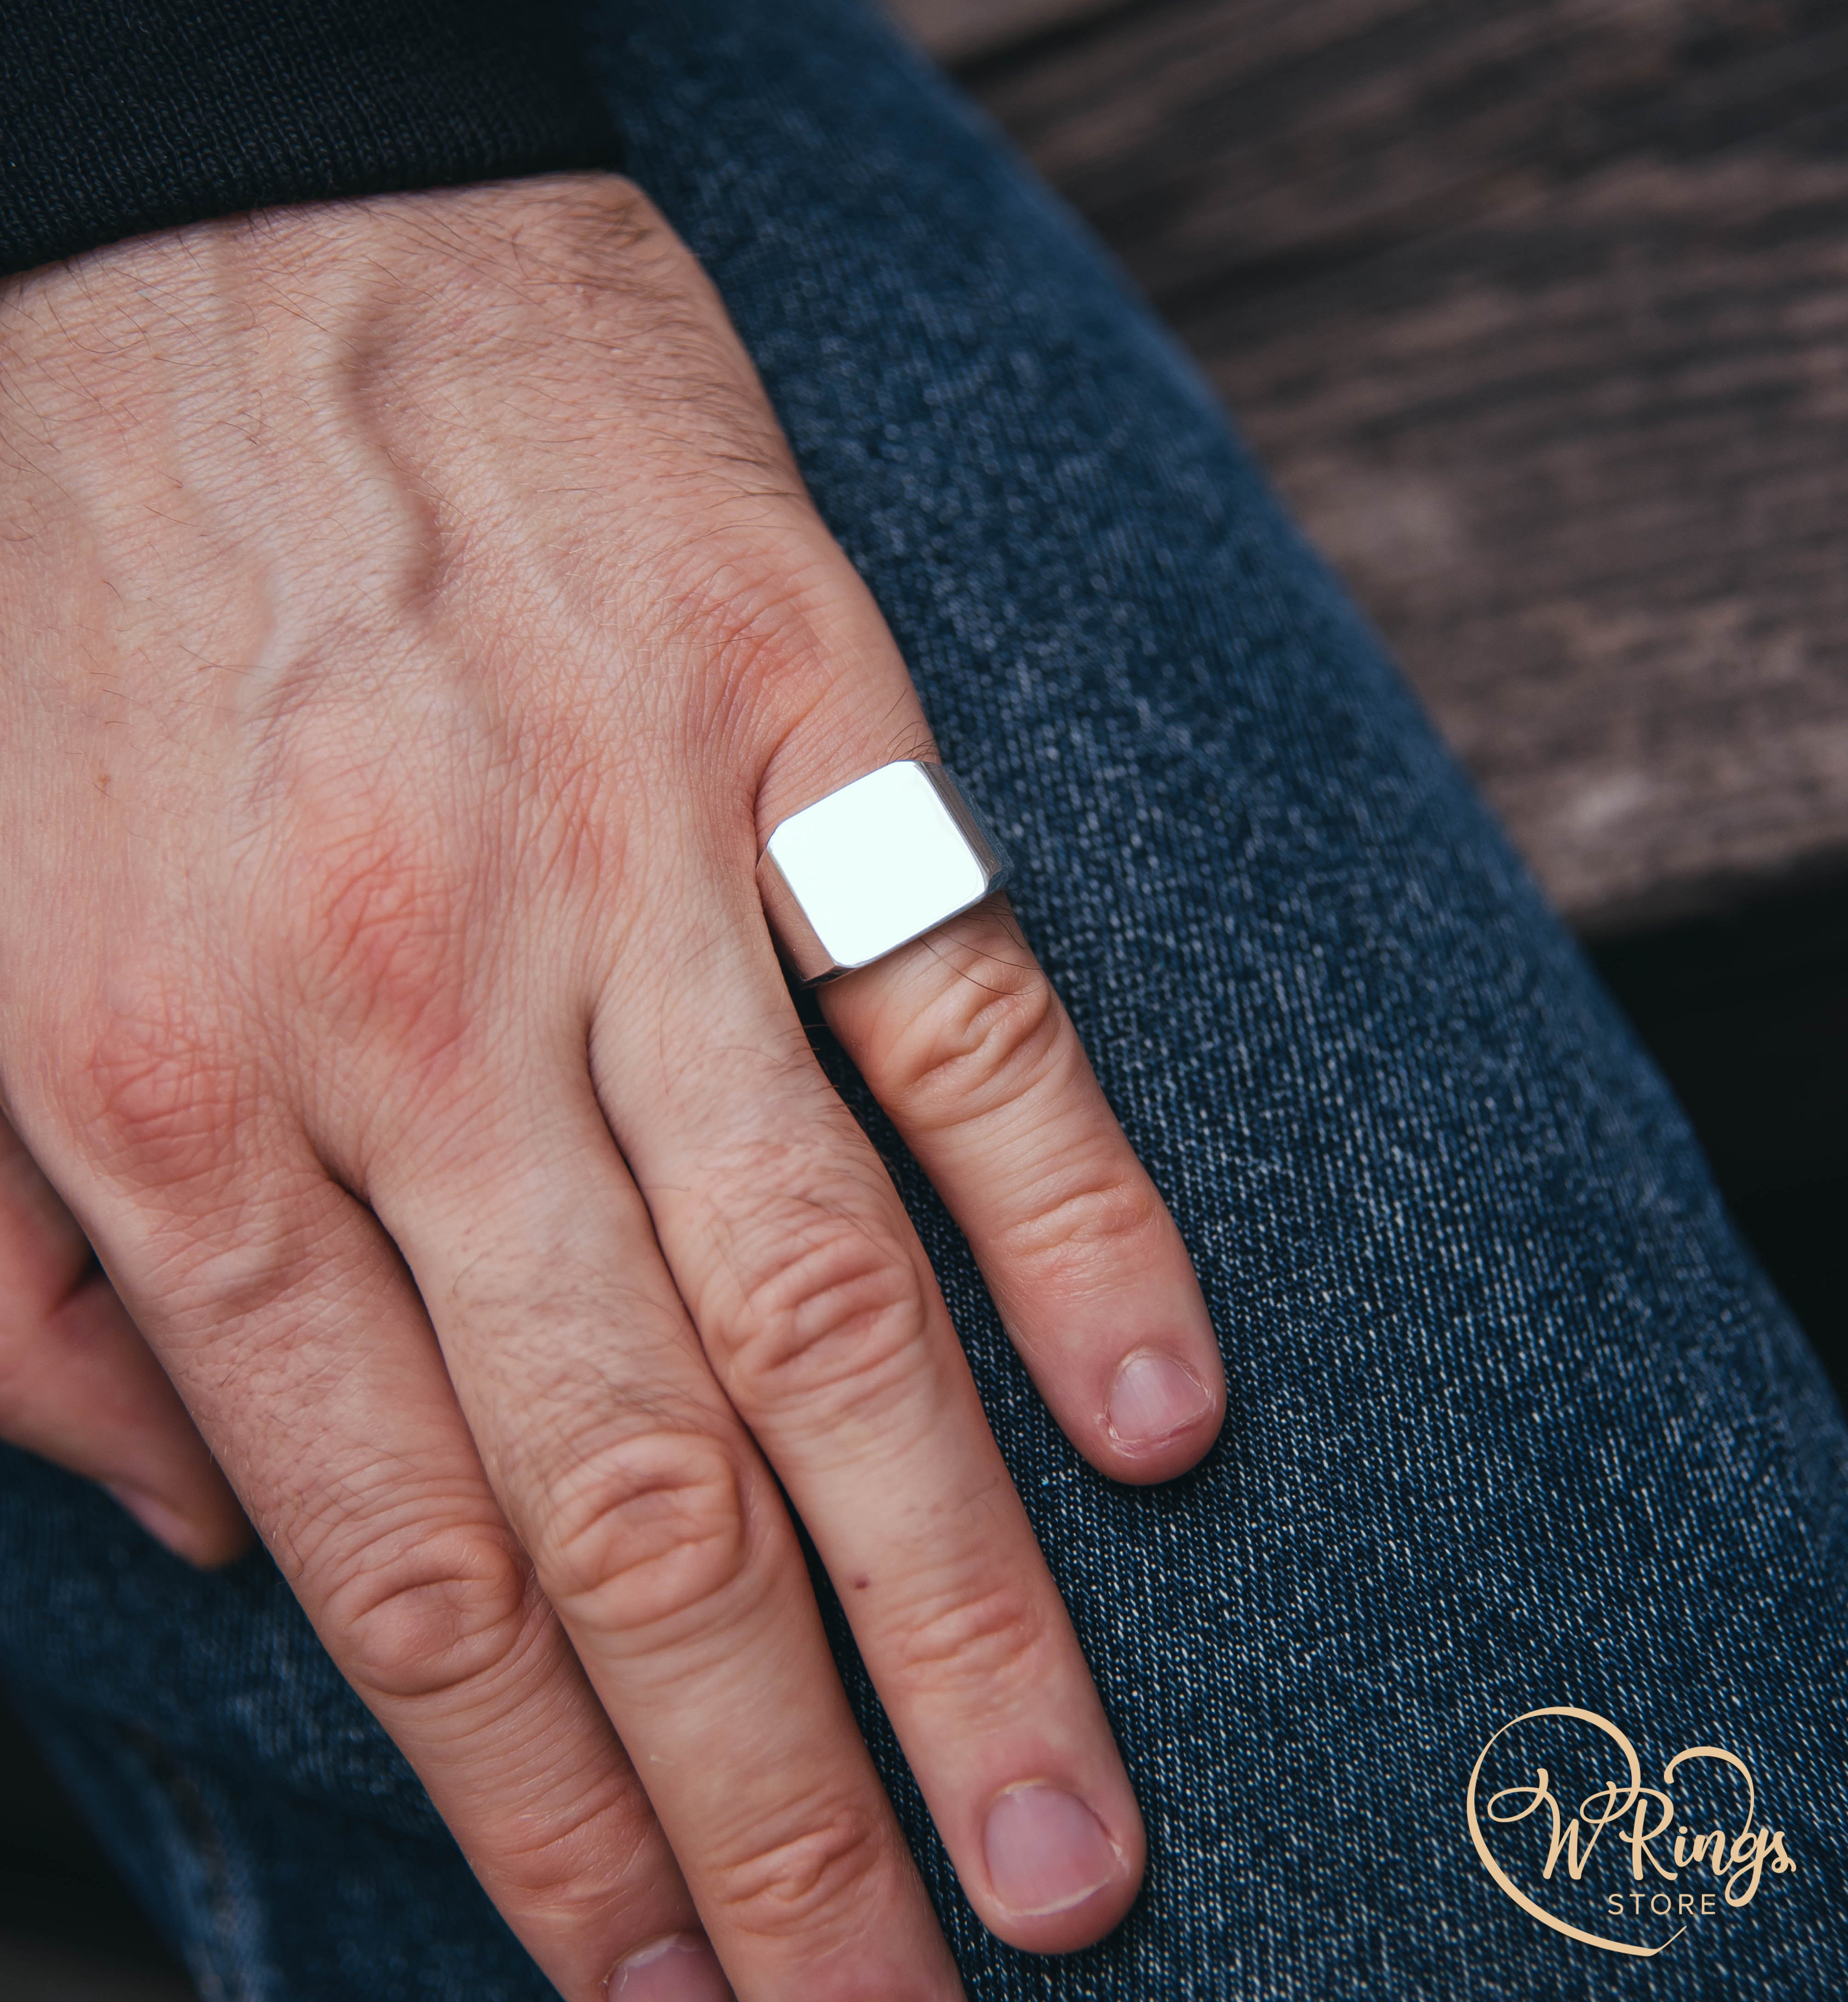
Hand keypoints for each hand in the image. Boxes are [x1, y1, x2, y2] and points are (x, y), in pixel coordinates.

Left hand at [0, 177, 1222, 1998]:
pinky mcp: (801, 717)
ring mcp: (634, 867)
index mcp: (170, 1100)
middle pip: (640, 1491)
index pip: (408, 1561)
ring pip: (820, 1311)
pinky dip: (1071, 1218)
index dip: (544, 1809)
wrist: (214, 222)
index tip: (661, 1982)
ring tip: (1058, 1834)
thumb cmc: (73, 597)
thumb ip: (55, 1281)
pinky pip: (961, 1013)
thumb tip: (232, 1543)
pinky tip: (1150, 1423)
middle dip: (778, 1796)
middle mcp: (417, 1024)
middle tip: (902, 1999)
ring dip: (954, 1600)